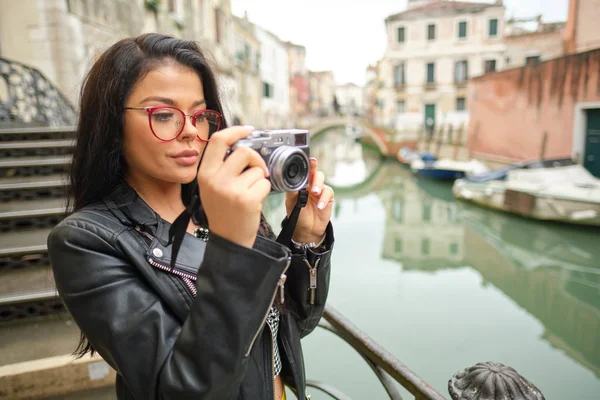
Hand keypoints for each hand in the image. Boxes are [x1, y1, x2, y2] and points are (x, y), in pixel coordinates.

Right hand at [197, 126, 269, 247]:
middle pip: (243, 151)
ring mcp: (231, 189)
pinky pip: (264, 183)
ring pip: (256, 169)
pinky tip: (254, 202)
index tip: (248, 130)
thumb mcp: (212, 186)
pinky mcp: (247, 199)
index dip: (236, 131)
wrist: (228, 240)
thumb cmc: (224, 211)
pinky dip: (264, 191)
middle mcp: (215, 180)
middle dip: (256, 159)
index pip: (219, 140)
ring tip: (250, 192)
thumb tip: (242, 143)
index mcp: (205, 173)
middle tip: (258, 170)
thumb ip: (222, 166)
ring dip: (259, 179)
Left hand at [285, 157, 333, 243]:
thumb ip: (292, 191)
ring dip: (319, 185)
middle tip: (312, 173)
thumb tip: (292, 183)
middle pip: (315, 173)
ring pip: (322, 181)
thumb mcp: (291, 202)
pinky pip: (328, 193)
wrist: (305, 229)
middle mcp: (311, 184)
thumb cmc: (297, 214)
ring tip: (315, 192)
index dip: (308, 165)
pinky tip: (320, 206)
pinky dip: (324, 199)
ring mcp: (320, 190)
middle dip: (314, 171)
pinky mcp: (328, 198)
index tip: (309, 160)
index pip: (305, 171)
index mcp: (302, 183)